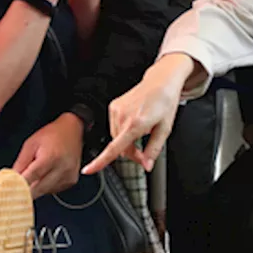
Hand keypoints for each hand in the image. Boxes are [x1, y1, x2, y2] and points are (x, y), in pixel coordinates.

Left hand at [13, 112, 84, 198]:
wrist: (73, 131)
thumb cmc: (51, 135)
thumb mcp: (31, 144)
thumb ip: (21, 163)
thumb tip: (10, 179)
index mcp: (51, 158)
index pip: (31, 178)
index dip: (18, 186)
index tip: (8, 191)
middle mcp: (62, 169)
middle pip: (38, 189)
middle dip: (25, 191)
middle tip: (14, 190)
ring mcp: (68, 176)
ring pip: (45, 192)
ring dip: (35, 188)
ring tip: (31, 178)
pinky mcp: (71, 181)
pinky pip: (53, 190)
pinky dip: (45, 187)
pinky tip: (44, 176)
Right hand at [82, 53, 195, 174]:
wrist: (161, 82)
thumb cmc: (165, 102)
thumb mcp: (165, 129)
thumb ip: (154, 150)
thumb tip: (147, 165)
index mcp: (136, 123)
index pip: (114, 148)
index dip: (100, 161)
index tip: (87, 170)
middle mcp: (123, 116)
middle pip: (119, 148)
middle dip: (132, 154)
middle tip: (146, 154)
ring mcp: (116, 110)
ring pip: (116, 139)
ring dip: (127, 143)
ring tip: (143, 133)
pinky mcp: (113, 106)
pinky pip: (115, 127)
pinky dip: (124, 131)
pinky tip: (135, 122)